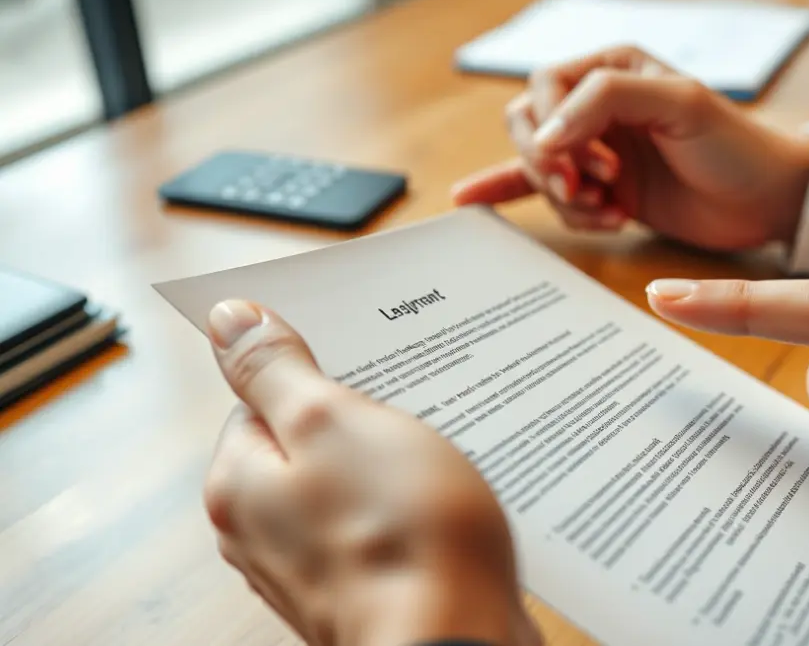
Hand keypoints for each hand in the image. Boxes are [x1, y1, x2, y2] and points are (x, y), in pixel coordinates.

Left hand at [202, 300, 537, 645]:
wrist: (455, 640)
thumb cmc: (402, 535)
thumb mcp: (333, 421)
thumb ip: (276, 370)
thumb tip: (228, 320)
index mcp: (240, 484)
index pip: (263, 401)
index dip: (322, 383)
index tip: (368, 382)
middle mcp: (263, 532)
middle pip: (308, 446)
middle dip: (363, 428)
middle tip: (411, 426)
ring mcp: (314, 568)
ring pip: (350, 488)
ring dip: (392, 473)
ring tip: (437, 472)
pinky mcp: (363, 590)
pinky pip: (380, 529)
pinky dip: (408, 516)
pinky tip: (445, 514)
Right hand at [451, 46, 808, 251]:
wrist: (770, 200)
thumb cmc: (736, 144)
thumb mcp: (681, 104)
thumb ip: (608, 102)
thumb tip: (545, 133)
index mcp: (613, 71)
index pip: (546, 88)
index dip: (553, 128)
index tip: (584, 164)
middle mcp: (597, 108)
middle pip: (530, 126)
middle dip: (551, 165)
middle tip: (590, 190)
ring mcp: (598, 152)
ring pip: (540, 168)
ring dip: (566, 198)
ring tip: (612, 211)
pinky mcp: (603, 192)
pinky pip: (546, 192)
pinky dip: (521, 197)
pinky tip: (475, 201)